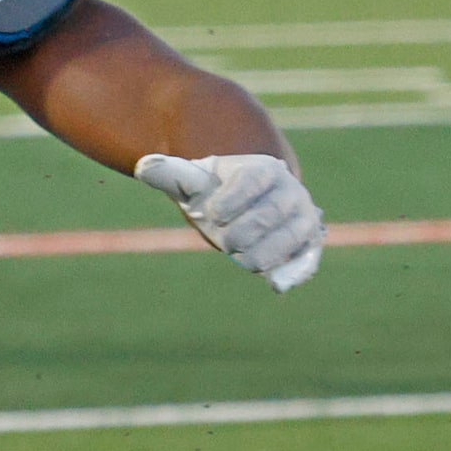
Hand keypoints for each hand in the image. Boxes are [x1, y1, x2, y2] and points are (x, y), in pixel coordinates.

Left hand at [133, 152, 322, 291]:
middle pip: (270, 212)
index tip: (212, 213)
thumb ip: (171, 174)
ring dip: (259, 253)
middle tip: (225, 240)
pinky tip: (277, 284)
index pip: (253, 179)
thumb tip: (143, 166)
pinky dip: (293, 272)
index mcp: (263, 169)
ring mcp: (303, 219)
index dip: (232, 198)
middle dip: (242, 231)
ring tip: (240, 254)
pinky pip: (306, 260)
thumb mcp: (192, 182)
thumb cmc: (215, 193)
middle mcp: (291, 192)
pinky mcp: (307, 246)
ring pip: (287, 239)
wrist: (243, 208)